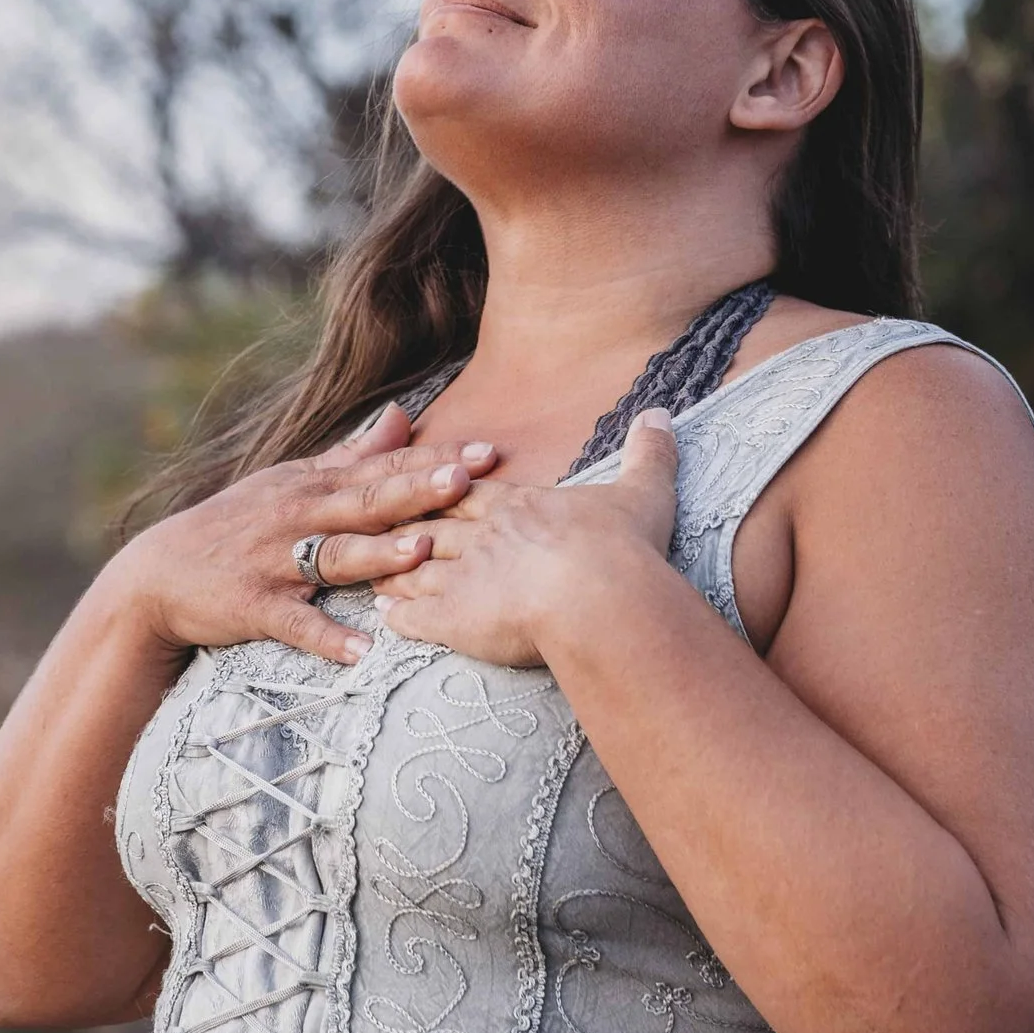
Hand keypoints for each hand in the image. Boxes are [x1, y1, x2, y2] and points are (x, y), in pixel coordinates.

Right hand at [108, 402, 498, 666]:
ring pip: (334, 555)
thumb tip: (403, 417)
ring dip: (378, 554)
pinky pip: (295, 624)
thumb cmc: (237, 525)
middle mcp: (299, 515)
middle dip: (417, 491)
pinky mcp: (254, 606)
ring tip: (421, 553)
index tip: (487, 454)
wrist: (158, 574)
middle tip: (466, 482)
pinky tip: (360, 652)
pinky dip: (326, 638)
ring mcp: (276, 561)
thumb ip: (352, 453)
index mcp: (314, 485)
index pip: (383, 468)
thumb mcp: (292, 481)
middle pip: (367, 502)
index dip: (434, 460)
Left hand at [372, 408, 681, 665]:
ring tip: (372, 570)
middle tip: (381, 524)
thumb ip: (648, 455)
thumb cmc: (621, 549)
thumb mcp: (644, 494)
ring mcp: (461, 576)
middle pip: (433, 525)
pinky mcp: (451, 619)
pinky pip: (414, 617)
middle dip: (407, 525)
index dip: (448, 491)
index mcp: (518, 506)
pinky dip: (396, 616)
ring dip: (392, 570)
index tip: (429, 487)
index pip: (473, 495)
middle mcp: (482, 535)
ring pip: (413, 568)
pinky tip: (383, 618)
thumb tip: (661, 413)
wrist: (598, 596)